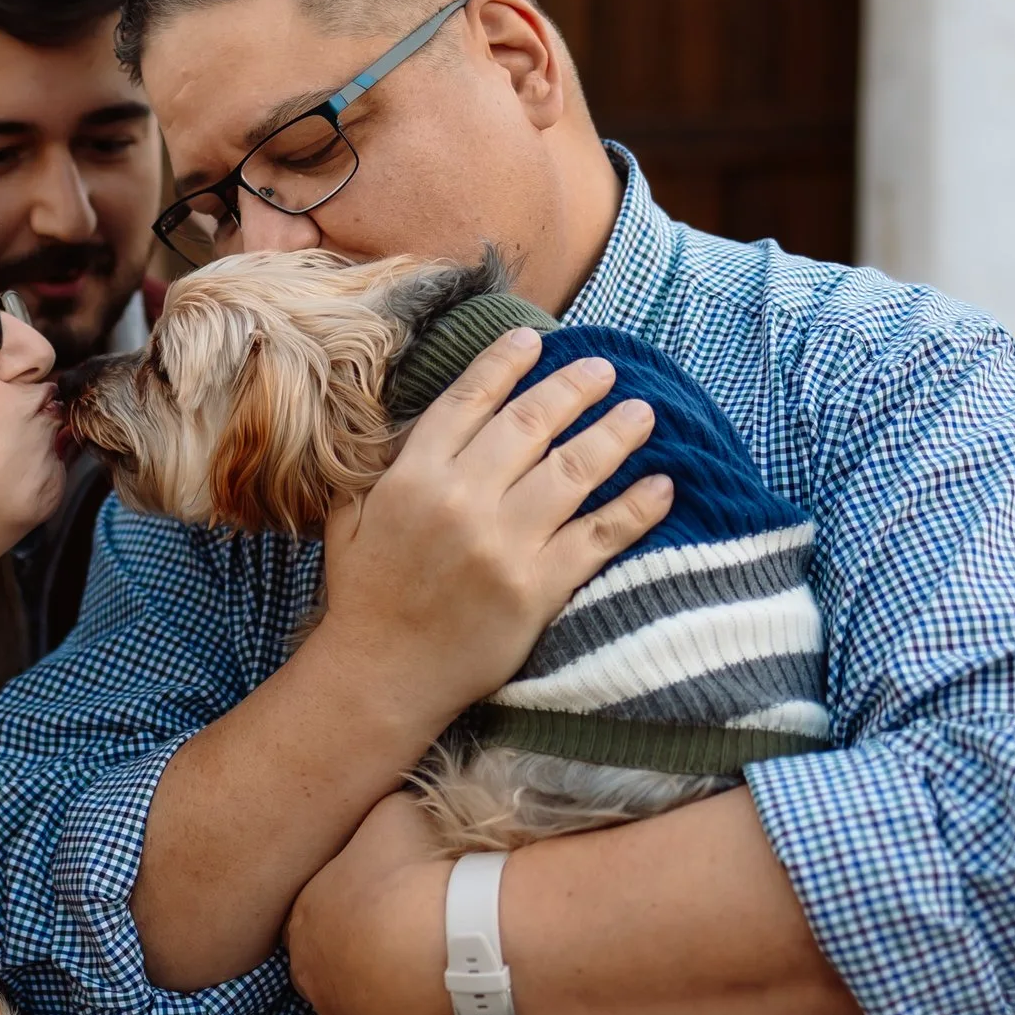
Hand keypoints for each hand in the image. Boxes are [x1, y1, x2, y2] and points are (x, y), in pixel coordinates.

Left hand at [284, 792, 459, 1014]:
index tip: (377, 897)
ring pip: (350, 995)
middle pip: (323, 957)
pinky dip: (402, 1011)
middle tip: (395, 932)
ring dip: (374, 982)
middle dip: (352, 946)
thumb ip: (375, 818)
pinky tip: (429, 989)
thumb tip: (383, 815)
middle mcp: (308, 967)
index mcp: (303, 911)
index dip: (344, 903)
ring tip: (416, 963)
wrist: (452, 946)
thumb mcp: (391, 814)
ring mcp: (339, 1009)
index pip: (310, 910)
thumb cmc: (414, 874)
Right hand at [308, 328, 670, 730]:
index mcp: (414, 477)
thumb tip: (421, 418)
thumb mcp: (351, 516)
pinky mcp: (537, 588)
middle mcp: (462, 501)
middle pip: (530, 425)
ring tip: (644, 412)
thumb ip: (386, 464)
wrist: (382, 675)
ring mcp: (503, 545)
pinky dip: (635, 508)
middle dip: (573, 388)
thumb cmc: (365, 595)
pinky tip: (663, 485)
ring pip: (573, 471)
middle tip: (605, 368)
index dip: (505, 364)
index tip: (535, 339)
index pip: (469, 401)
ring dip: (615, 434)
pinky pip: (598, 536)